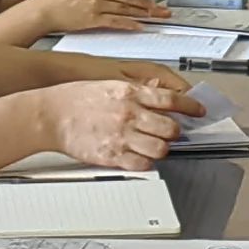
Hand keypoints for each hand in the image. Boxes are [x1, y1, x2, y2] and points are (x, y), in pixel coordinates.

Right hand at [35, 0, 167, 35]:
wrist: (44, 10)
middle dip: (148, 3)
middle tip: (162, 9)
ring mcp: (96, 4)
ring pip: (126, 8)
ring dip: (144, 13)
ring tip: (157, 17)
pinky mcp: (93, 19)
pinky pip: (116, 21)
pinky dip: (130, 23)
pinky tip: (140, 26)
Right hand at [44, 75, 182, 169]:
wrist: (50, 114)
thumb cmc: (75, 99)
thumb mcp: (108, 83)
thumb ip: (135, 91)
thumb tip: (157, 94)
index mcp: (130, 93)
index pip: (172, 100)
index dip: (191, 107)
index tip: (198, 111)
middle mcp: (129, 114)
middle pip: (171, 127)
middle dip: (175, 131)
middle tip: (172, 132)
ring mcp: (122, 136)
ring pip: (161, 149)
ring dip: (162, 148)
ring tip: (156, 145)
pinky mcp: (113, 155)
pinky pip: (143, 164)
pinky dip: (147, 163)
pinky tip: (142, 157)